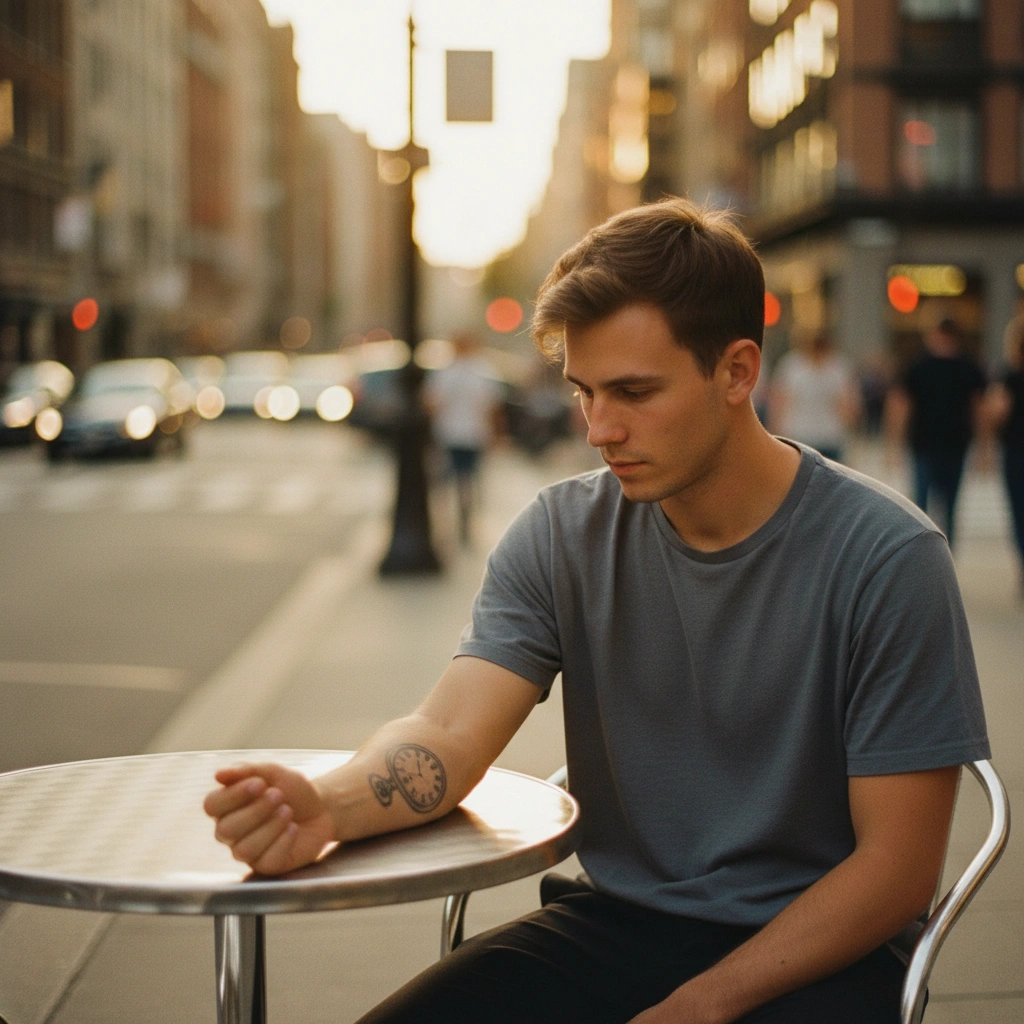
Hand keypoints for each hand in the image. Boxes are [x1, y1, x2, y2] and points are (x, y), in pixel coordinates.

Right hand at [204, 762, 336, 874]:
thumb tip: (218, 774)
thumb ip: (246, 771)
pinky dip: (283, 841)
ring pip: (244, 849)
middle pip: (226, 829)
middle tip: (279, 795)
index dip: (233, 795)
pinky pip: (267, 861)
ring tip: (288, 811)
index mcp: (226, 806)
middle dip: (256, 810)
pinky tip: (294, 829)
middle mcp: (231, 832)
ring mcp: (247, 851)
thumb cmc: (291, 789)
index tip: (260, 783)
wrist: (321, 808)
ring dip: (270, 826)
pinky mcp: (266, 865)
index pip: (212, 805)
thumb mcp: (272, 772)